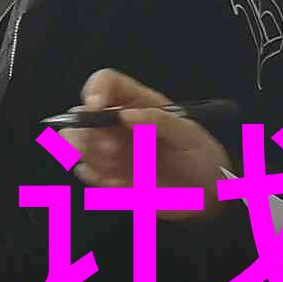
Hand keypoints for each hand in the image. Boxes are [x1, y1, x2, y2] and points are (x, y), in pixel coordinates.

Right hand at [62, 69, 227, 191]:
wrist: (206, 197)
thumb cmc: (202, 160)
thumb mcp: (189, 135)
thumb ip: (159, 121)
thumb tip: (126, 114)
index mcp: (139, 104)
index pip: (107, 84)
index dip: (96, 90)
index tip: (97, 106)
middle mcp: (119, 125)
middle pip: (81, 115)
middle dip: (86, 131)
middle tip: (112, 149)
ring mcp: (111, 150)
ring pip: (76, 144)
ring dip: (90, 155)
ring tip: (118, 168)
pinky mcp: (108, 176)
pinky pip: (87, 173)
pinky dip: (98, 178)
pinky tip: (123, 183)